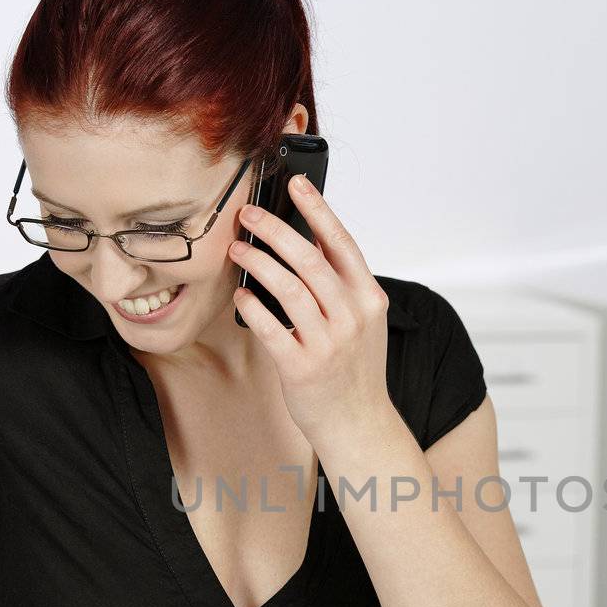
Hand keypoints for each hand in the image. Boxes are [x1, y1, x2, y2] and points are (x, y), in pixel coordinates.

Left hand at [229, 175, 395, 444]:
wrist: (359, 423)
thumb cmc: (354, 369)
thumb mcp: (363, 321)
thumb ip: (343, 285)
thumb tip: (307, 241)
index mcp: (369, 298)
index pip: (342, 243)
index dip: (318, 209)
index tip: (296, 183)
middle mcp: (352, 317)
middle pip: (310, 259)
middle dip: (274, 229)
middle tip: (247, 215)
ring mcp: (329, 343)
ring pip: (289, 288)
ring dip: (258, 262)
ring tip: (237, 250)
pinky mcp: (302, 368)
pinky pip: (271, 328)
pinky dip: (253, 307)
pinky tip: (241, 295)